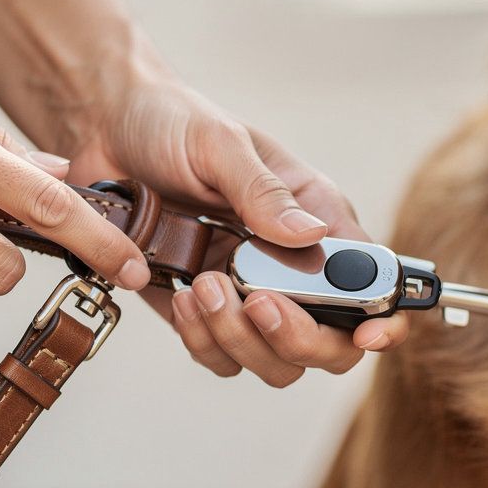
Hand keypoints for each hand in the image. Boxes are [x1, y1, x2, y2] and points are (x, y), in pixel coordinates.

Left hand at [62, 76, 408, 385]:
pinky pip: (218, 356)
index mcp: (316, 221)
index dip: (381, 321)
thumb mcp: (220, 142)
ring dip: (239, 338)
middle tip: (257, 302)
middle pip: (328, 345)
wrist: (106, 133)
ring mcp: (247, 298)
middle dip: (297, 339)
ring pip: (272, 362)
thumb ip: (263, 191)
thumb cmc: (174, 124)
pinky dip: (201, 340)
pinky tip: (181, 294)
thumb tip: (311, 235)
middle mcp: (291, 269)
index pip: (374, 285)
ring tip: (202, 285)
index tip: (367, 334)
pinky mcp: (202, 315)